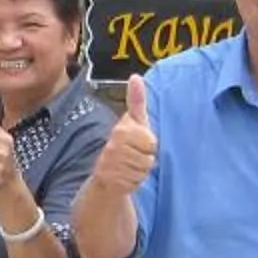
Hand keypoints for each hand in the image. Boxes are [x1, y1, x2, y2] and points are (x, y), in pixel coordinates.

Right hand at [94, 74, 156, 191]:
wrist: (106, 175)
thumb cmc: (125, 144)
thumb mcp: (133, 122)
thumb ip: (136, 101)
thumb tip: (135, 76)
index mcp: (121, 130)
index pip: (151, 142)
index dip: (149, 145)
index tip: (138, 142)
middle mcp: (114, 146)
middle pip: (149, 157)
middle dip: (146, 159)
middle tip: (133, 156)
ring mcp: (111, 163)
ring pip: (144, 169)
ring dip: (140, 171)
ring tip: (129, 166)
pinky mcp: (111, 179)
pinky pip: (136, 181)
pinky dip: (134, 181)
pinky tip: (125, 177)